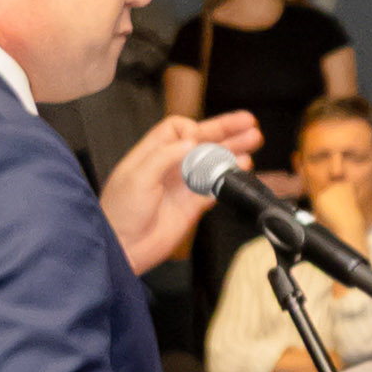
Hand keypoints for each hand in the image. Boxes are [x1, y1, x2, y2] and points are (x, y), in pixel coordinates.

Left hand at [99, 112, 266, 273]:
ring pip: (213, 161)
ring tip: (253, 141)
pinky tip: (241, 169)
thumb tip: (190, 141)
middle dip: (225, 130)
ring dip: (232, 150)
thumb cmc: (119, 212)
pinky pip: (216, 186)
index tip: (201, 136)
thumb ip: (164, 156)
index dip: (193, 128)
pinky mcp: (193, 204)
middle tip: (248, 123)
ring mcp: (183, 185)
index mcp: (152, 154)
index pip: (177, 129)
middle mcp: (170, 166)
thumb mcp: (137, 177)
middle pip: (202, 141)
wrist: (124, 248)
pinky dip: (229, 177)